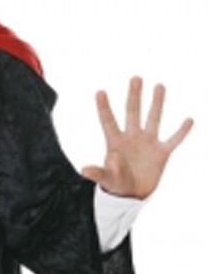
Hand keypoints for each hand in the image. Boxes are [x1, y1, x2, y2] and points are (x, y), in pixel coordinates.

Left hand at [81, 77, 193, 198]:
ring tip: (159, 86)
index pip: (108, 121)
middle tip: (136, 78)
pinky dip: (182, 131)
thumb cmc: (116, 185)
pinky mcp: (161, 153)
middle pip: (133, 112)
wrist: (132, 195)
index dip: (104, 108)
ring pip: (153, 119)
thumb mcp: (106, 179)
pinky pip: (174, 140)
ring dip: (157, 103)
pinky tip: (189, 120)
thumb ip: (98, 173)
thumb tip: (84, 170)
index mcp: (115, 142)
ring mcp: (148, 143)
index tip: (99, 92)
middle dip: (134, 96)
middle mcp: (132, 138)